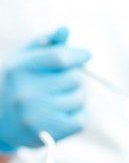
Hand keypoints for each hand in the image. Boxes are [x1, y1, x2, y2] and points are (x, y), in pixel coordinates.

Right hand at [0, 27, 89, 150]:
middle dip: (74, 78)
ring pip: (80, 98)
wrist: (2, 124)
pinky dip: (78, 116)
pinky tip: (62, 115)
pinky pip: (82, 118)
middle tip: (61, 84)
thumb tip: (66, 30)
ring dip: (76, 98)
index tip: (86, 55)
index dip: (78, 55)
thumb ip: (46, 45)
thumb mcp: (25, 61)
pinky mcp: (51, 132)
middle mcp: (27, 92)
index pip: (60, 58)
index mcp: (19, 69)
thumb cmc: (19, 85)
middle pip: (75, 78)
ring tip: (58, 101)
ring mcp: (38, 114)